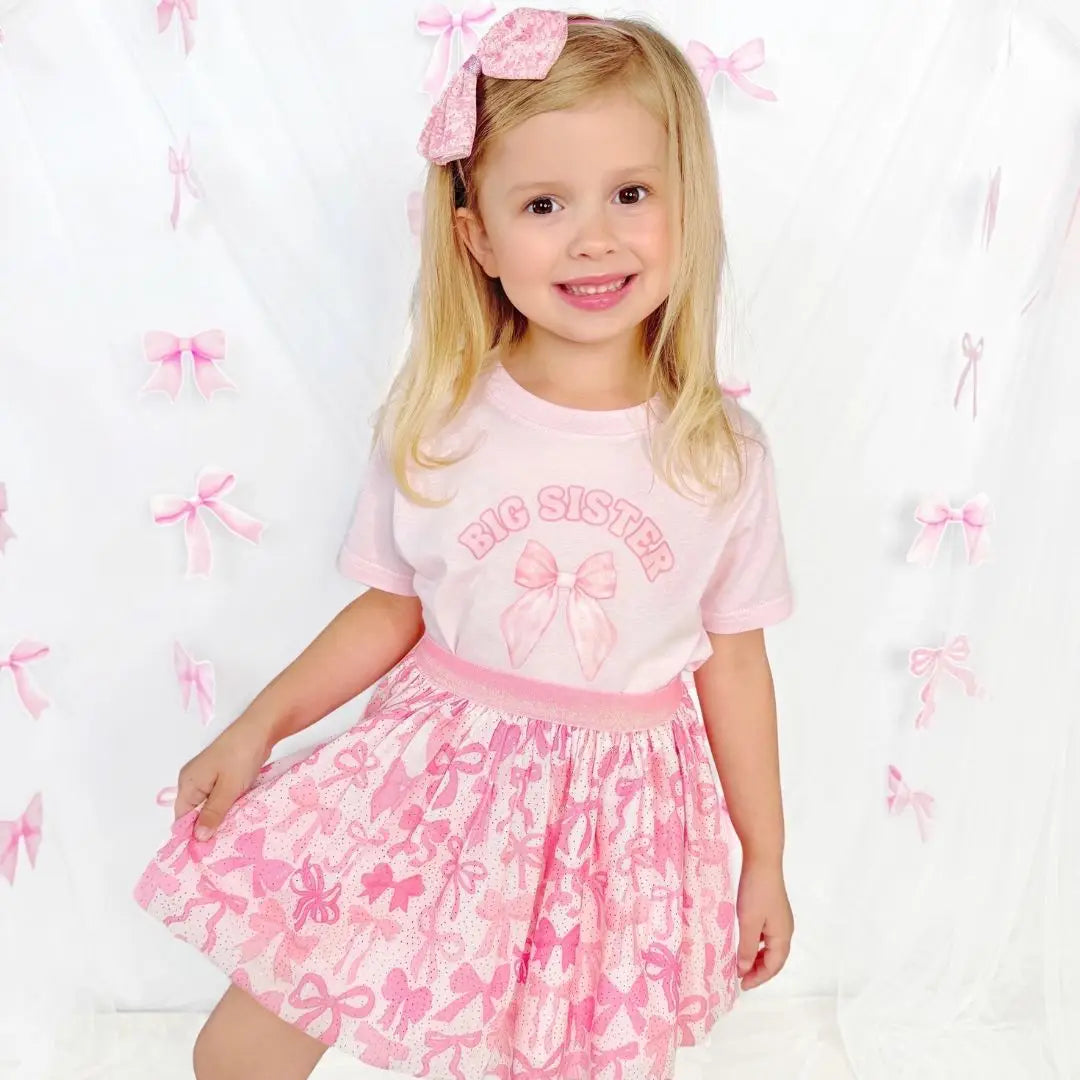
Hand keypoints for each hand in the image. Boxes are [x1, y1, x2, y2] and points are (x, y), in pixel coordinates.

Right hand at [173, 715, 273, 840]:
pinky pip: (220, 797)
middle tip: (222, 847)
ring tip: (232, 835)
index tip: (206, 855)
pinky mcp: (223, 774)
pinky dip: (229, 806)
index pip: (182, 819)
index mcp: (188, 784)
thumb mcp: (228, 788)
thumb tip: (197, 839)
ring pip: (210, 806)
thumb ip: (213, 813)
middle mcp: (193, 781)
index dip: (192, 836)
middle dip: (208, 828)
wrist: (261, 728)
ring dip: (221, 817)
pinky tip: (239, 816)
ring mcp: (208, 777)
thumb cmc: (241, 755)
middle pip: (195, 813)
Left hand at [735, 857, 792, 989]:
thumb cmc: (756, 891)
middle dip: (758, 970)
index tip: (741, 985)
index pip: (773, 966)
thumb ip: (746, 948)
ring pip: (770, 947)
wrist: (762, 860)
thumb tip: (744, 969)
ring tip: (741, 964)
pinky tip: (744, 942)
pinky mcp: (772, 910)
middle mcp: (785, 930)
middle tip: (740, 978)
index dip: (758, 978)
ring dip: (757, 958)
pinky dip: (756, 944)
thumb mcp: (748, 922)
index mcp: (782, 936)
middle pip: (774, 959)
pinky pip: (766, 935)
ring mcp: (780, 919)